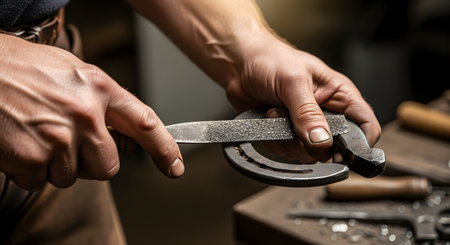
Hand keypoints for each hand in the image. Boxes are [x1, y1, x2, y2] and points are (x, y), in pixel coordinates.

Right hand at [0, 35, 183, 189]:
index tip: (174, 167)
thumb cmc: (18, 67)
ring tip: (35, 133)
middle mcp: (85, 115)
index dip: (164, 149)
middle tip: (67, 143)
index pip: (145, 124)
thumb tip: (116, 125)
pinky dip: (29, 170)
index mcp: (99, 88)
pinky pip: (40, 181)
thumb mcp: (69, 70)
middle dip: (91, 163)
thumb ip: (99, 98)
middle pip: (107, 166)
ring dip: (56, 164)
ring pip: (72, 176)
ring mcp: (59, 139)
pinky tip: (19, 143)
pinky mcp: (32, 159)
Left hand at [226, 37, 380, 162]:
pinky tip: (268, 117)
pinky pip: (287, 151)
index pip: (366, 125)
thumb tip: (321, 140)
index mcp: (339, 95)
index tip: (341, 152)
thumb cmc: (269, 59)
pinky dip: (274, 139)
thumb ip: (307, 113)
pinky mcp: (287, 134)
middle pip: (336, 148)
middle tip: (296, 126)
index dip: (360, 144)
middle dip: (313, 143)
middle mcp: (326, 113)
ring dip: (288, 138)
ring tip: (277, 112)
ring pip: (309, 153)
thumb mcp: (293, 81)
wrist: (239, 64)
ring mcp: (306, 125)